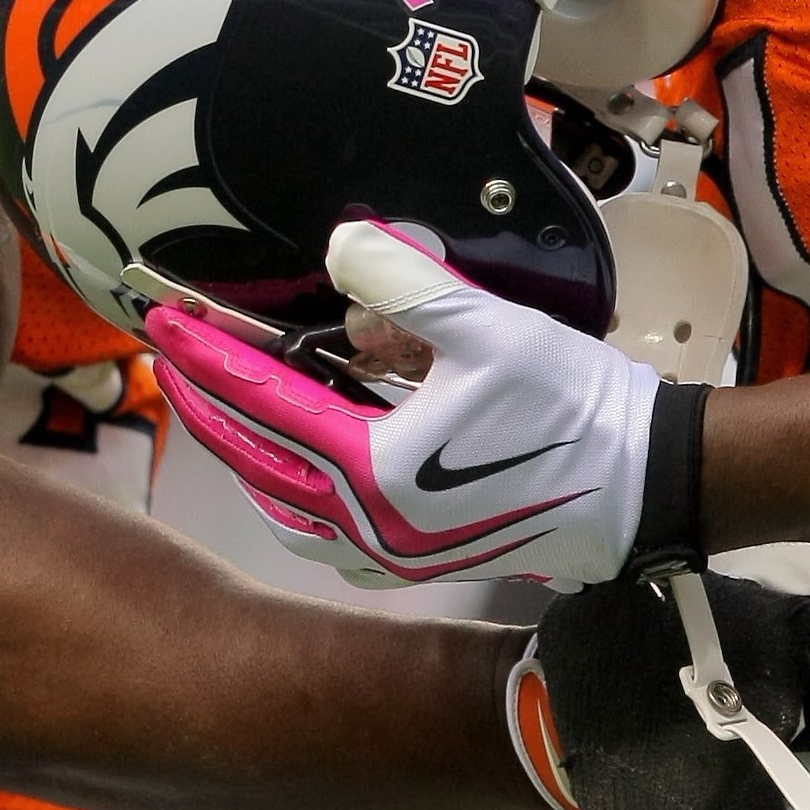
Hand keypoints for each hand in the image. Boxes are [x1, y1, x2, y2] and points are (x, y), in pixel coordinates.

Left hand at [146, 220, 660, 589]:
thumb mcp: (487, 328)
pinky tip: (297, 470)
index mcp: (374, 470)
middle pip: (255, 460)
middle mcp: (370, 527)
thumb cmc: (571, 407)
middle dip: (207, 403)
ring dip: (246, 457)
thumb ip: (403, 284)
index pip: (262, 402)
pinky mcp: (419, 565)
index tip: (165, 320)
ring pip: (284, 509)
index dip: (208, 356)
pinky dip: (294, 501)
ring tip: (223, 409)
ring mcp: (393, 556)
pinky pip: (327, 540)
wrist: (645, 484)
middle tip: (171, 357)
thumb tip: (340, 244)